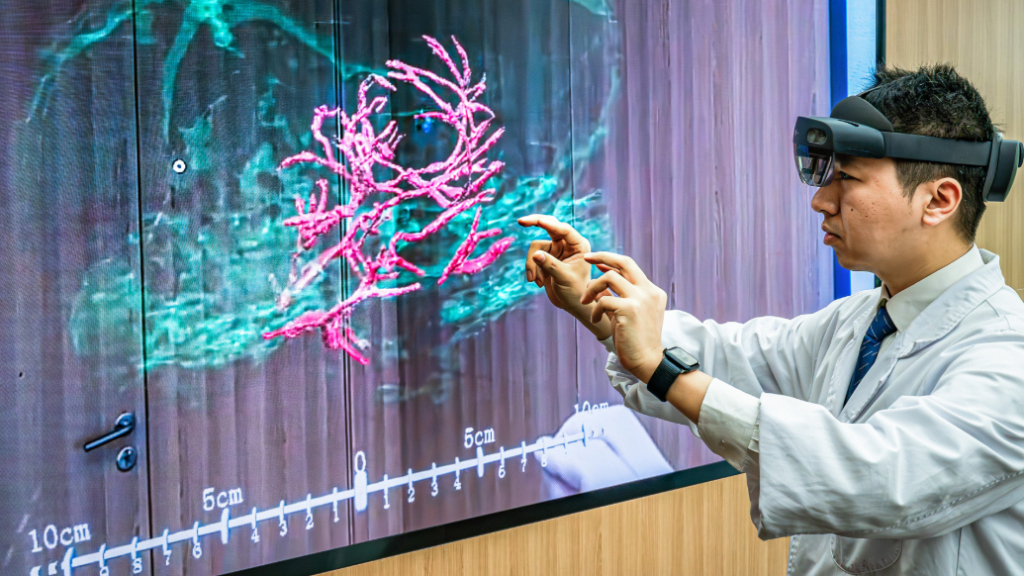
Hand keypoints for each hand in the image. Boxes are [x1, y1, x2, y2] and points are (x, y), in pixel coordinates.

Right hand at [518, 215, 611, 339]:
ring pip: (535, 247)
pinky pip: (532, 258)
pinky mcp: (546, 258)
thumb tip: (535, 254)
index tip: (536, 221)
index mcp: (579, 245)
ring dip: (532, 264)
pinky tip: (538, 282)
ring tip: (536, 281)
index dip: (548, 224)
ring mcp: (556, 250)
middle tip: (521, 221)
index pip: (563, 229)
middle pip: (549, 225)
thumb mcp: (564, 278)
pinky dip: (532, 270)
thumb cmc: (576, 292)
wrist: (572, 305)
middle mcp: (567, 244)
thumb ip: (550, 265)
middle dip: (535, 223)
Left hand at [581, 251, 666, 381]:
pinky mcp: (630, 309)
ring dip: (593, 288)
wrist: (647, 361)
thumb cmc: (635, 340)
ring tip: (586, 302)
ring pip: (610, 277)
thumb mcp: (626, 314)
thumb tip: (596, 285)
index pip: (630, 266)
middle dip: (602, 256)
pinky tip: (595, 320)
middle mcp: (648, 291)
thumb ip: (616, 298)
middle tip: (586, 258)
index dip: (611, 260)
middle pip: (624, 262)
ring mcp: (641, 299)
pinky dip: (595, 309)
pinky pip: (604, 301)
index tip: (595, 261)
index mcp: (651, 291)